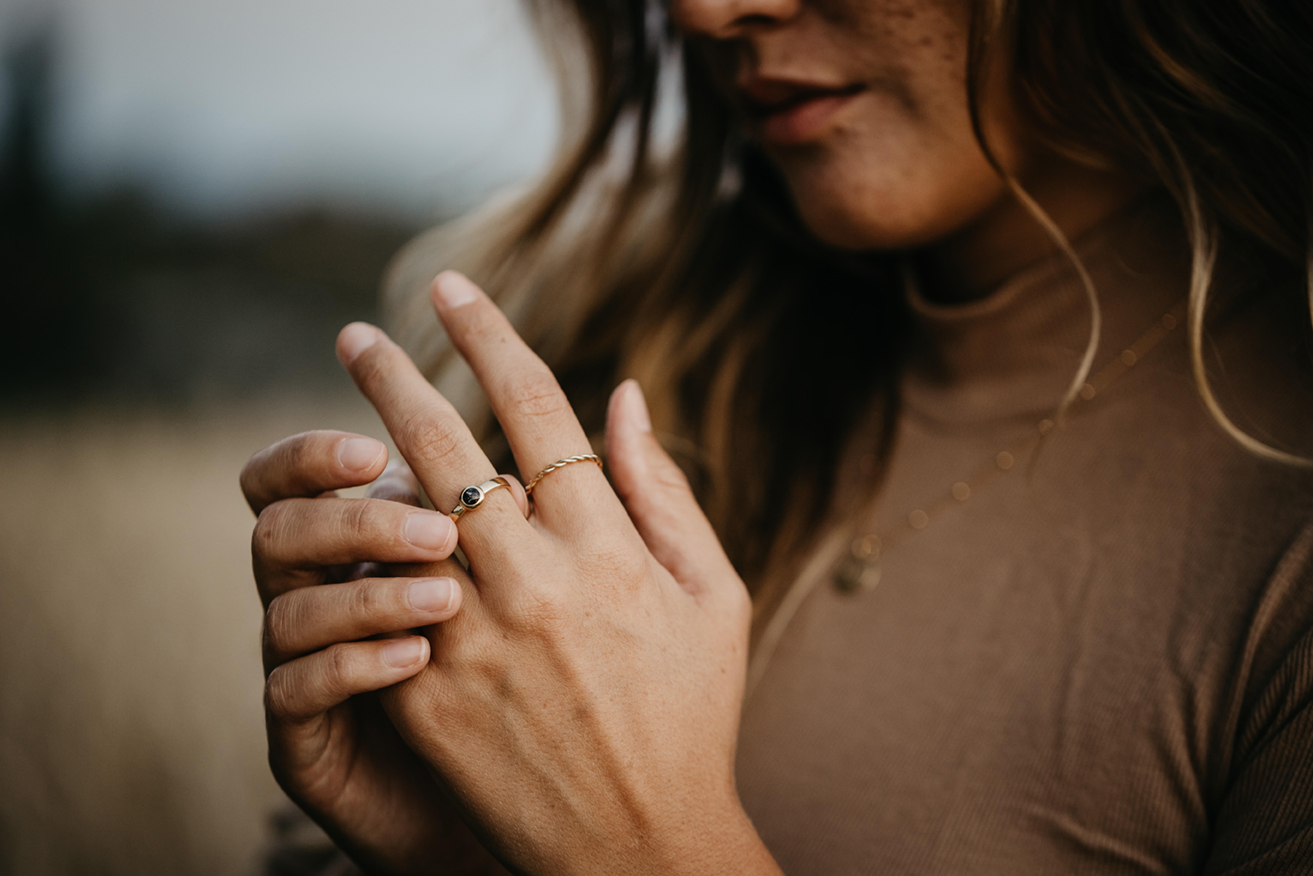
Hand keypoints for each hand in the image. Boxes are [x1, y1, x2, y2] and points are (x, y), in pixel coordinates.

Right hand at [241, 433, 512, 874]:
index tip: (379, 452)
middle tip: (436, 531)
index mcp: (364, 543)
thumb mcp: (554, 586)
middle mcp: (320, 593)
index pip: (302, 476)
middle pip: (280, 527)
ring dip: (366, 594)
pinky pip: (296, 690)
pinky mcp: (304, 739)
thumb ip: (547, 509)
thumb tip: (571, 436)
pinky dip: (353, 664)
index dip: (316, 454)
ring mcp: (304, 665)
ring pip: (289, 607)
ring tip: (448, 601)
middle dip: (351, 520)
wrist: (521, 797)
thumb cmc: (543, 677)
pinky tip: (419, 658)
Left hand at [333, 271, 781, 875]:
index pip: (538, 410)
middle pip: (446, 446)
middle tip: (353, 334)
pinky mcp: (428, 692)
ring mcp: (475, 637)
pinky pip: (383, 601)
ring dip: (363, 455)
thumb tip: (626, 395)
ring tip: (336, 428)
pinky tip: (345, 528)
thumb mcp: (714, 598)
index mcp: (611, 548)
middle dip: (393, 376)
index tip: (451, 290)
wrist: (638, 845)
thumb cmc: (690, 714)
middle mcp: (538, 580)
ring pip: (401, 515)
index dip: (489, 337)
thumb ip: (667, 492)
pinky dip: (366, 557)